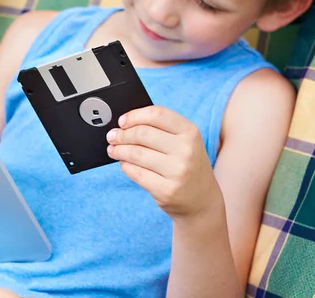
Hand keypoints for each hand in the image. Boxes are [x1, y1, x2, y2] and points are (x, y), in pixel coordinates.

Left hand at [106, 106, 222, 219]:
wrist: (203, 201)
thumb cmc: (187, 165)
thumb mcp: (184, 143)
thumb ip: (159, 130)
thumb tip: (124, 125)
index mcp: (190, 132)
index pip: (157, 114)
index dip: (134, 116)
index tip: (122, 121)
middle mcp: (186, 150)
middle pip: (142, 133)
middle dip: (122, 134)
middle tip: (112, 136)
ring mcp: (177, 171)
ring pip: (136, 153)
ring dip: (119, 150)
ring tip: (113, 150)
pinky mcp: (167, 190)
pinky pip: (136, 173)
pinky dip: (125, 166)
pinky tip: (124, 163)